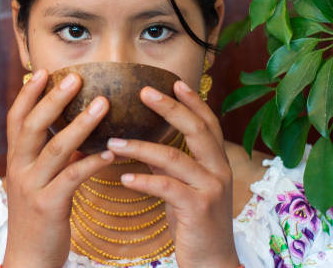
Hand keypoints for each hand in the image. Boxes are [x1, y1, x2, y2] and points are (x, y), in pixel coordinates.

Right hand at [3, 69, 114, 267]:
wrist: (28, 260)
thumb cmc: (39, 217)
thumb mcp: (40, 181)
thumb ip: (53, 157)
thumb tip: (76, 130)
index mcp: (16, 161)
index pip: (16, 120)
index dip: (27, 95)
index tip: (42, 72)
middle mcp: (19, 170)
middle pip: (32, 127)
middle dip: (53, 100)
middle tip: (75, 77)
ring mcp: (31, 188)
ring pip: (55, 149)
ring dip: (79, 124)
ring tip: (103, 103)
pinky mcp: (48, 206)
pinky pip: (72, 178)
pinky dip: (92, 161)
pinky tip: (111, 150)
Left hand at [106, 80, 240, 267]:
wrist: (212, 264)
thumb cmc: (195, 224)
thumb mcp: (186, 189)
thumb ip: (173, 166)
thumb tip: (146, 144)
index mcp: (216, 163)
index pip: (208, 123)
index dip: (193, 101)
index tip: (175, 82)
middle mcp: (219, 171)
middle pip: (197, 129)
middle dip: (170, 108)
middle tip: (144, 91)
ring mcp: (211, 189)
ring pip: (175, 157)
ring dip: (141, 147)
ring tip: (113, 141)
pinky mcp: (199, 209)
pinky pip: (167, 187)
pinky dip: (144, 180)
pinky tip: (124, 177)